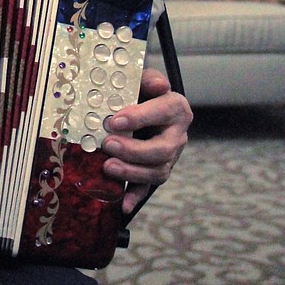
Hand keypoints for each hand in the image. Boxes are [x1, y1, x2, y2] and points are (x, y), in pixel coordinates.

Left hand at [101, 67, 192, 212]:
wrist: (137, 106)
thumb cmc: (138, 91)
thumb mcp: (141, 79)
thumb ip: (149, 79)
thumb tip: (160, 86)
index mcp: (176, 108)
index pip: (163, 112)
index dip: (140, 117)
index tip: (114, 121)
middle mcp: (177, 134)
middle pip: (163, 149)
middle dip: (134, 150)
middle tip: (107, 144)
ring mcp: (168, 156)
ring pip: (158, 171)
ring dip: (132, 172)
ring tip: (107, 167)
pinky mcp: (155, 171)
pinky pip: (148, 188)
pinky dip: (135, 197)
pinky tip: (122, 205)